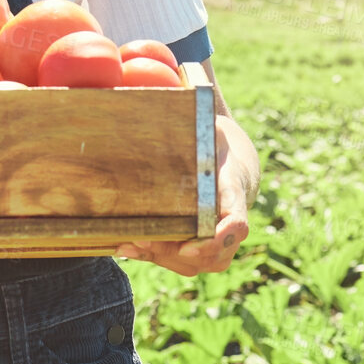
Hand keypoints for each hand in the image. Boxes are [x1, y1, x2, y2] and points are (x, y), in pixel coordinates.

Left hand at [116, 128, 251, 275]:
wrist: (229, 169)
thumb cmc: (215, 148)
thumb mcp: (211, 131)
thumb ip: (201, 124)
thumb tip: (178, 100)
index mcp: (234, 195)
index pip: (236, 224)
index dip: (217, 240)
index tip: (189, 246)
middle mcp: (231, 226)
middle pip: (211, 254)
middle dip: (173, 252)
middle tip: (142, 240)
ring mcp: (219, 243)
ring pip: (194, 263)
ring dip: (161, 257)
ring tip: (130, 243)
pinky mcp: (201, 250)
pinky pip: (181, 263)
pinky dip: (153, 257)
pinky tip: (127, 248)